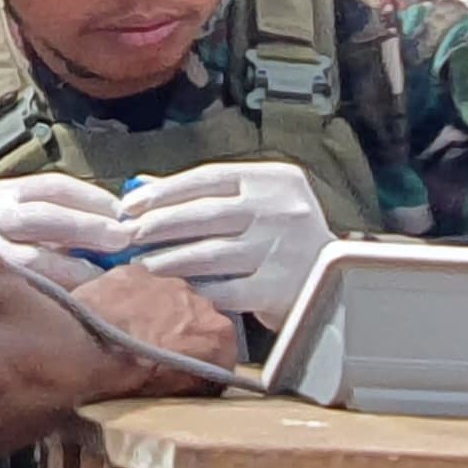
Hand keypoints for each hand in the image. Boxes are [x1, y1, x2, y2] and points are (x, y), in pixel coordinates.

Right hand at [0, 174, 132, 289]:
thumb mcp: (11, 218)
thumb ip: (51, 218)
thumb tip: (110, 222)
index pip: (51, 186)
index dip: (91, 197)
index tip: (120, 210)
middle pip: (43, 216)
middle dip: (87, 226)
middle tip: (121, 237)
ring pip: (31, 257)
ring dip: (73, 263)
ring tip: (102, 270)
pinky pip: (24, 287)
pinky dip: (54, 289)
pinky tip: (77, 294)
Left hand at [71, 265, 243, 394]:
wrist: (87, 346)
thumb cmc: (133, 378)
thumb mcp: (173, 394)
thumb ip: (194, 381)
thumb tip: (196, 381)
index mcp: (219, 334)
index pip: (223, 351)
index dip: (206, 364)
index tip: (188, 375)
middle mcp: (201, 301)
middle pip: (197, 320)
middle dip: (183, 334)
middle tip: (157, 356)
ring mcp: (168, 282)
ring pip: (169, 299)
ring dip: (157, 314)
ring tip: (132, 336)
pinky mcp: (135, 271)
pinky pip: (139, 287)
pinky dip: (131, 300)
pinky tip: (113, 317)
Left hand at [120, 161, 335, 326]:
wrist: (338, 282)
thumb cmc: (287, 238)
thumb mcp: (261, 203)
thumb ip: (211, 193)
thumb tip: (146, 186)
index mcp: (276, 179)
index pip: (209, 177)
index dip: (164, 191)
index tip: (130, 204)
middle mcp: (281, 209)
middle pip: (204, 214)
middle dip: (159, 225)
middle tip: (128, 235)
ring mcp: (281, 249)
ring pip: (208, 253)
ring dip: (168, 260)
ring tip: (142, 264)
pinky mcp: (278, 288)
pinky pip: (224, 290)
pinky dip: (196, 290)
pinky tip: (177, 290)